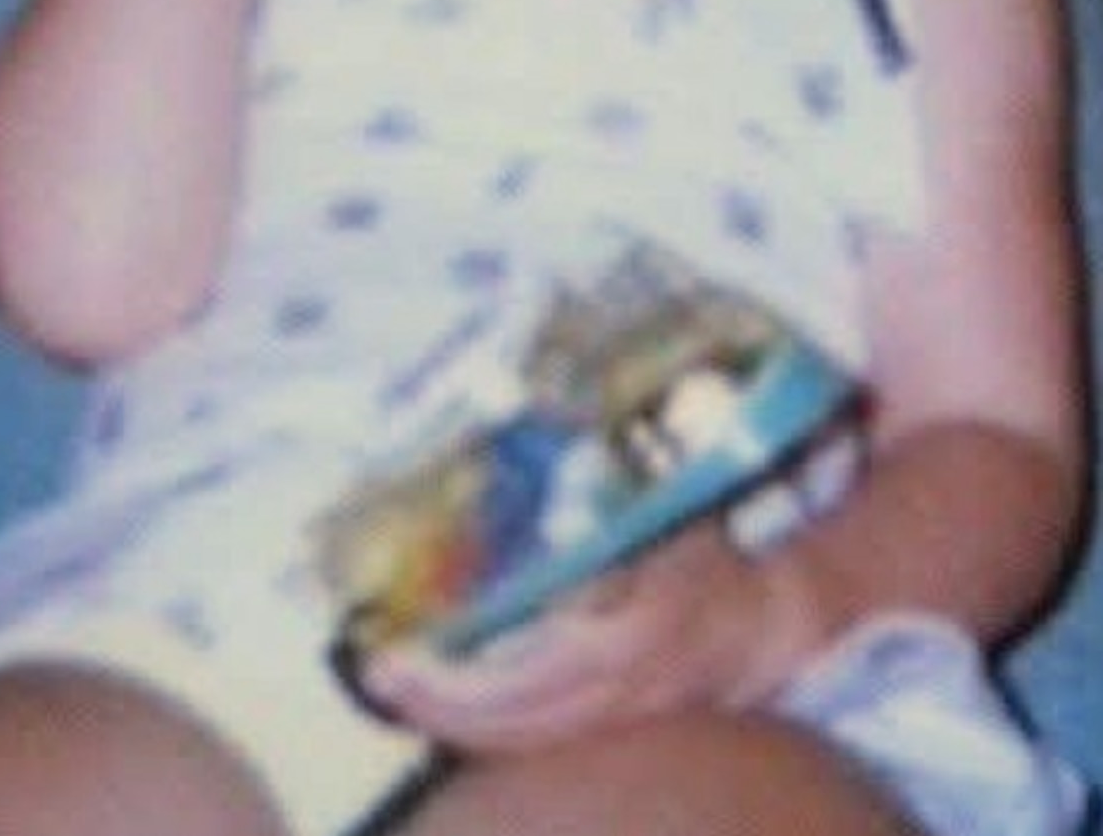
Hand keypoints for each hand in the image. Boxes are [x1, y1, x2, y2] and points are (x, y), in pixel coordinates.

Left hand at [360, 523, 805, 754]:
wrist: (771, 618)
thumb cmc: (705, 547)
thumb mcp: (662, 505)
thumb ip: (607, 483)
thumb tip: (542, 413)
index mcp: (629, 629)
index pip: (529, 672)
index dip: (460, 677)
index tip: (402, 655)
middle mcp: (620, 685)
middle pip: (515, 721)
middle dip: (440, 705)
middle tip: (379, 674)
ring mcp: (620, 715)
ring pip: (526, 739)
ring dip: (457, 723)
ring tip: (397, 691)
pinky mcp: (617, 724)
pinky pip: (542, 739)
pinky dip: (491, 728)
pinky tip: (448, 705)